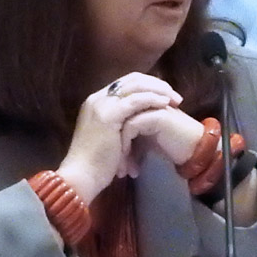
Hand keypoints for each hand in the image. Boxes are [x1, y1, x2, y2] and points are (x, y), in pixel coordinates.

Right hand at [58, 73, 181, 203]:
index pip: (125, 83)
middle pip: (131, 79)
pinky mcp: (109, 115)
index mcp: (96, 102)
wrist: (81, 177)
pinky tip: (165, 104)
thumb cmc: (96, 164)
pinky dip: (152, 99)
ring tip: (175, 100)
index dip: (147, 85)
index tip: (165, 94)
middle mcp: (97, 98)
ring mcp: (101, 104)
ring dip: (158, 90)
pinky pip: (136, 100)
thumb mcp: (108, 137)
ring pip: (135, 86)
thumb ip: (119, 124)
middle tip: (174, 95)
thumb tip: (139, 120)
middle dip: (156, 84)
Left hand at [122, 111, 244, 195]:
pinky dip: (128, 147)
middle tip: (115, 168)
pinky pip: (132, 126)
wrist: (198, 150)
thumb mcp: (145, 141)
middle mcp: (144, 101)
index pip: (116, 116)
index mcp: (139, 103)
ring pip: (122, 123)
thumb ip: (130, 136)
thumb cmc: (173, 146)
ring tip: (122, 170)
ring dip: (120, 149)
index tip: (110, 163)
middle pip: (116, 118)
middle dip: (113, 144)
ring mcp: (151, 105)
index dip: (112, 138)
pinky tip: (131, 164)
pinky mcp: (157, 113)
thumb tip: (109, 147)